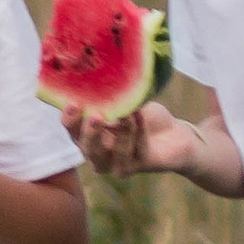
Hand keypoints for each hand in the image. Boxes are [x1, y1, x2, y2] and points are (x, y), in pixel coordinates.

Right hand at [69, 101, 202, 179]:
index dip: (70, 120)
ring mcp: (118, 164)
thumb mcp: (125, 103)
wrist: (173, 135)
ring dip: (118, 133)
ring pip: (111, 156)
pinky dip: (138, 132)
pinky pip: (135, 150)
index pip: (73, 131)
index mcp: (90, 137)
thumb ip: (111, 97)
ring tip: (127, 115)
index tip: (73, 103)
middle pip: (87, 149)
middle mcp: (99, 154)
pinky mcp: (138, 166)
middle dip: (89, 133)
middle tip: (96, 115)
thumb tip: (101, 77)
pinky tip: (140, 116)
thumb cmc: (143, 118)